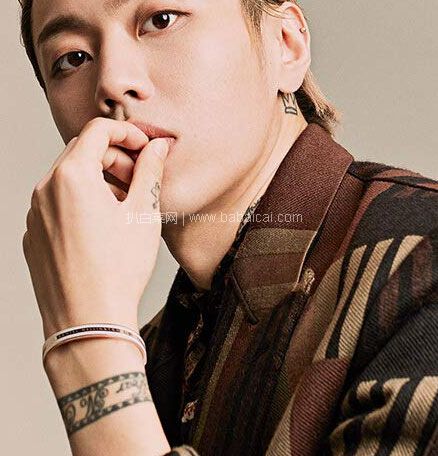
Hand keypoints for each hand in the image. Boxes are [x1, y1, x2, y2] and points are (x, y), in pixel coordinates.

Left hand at [22, 118, 170, 338]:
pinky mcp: (33, 236)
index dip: (128, 133)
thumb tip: (158, 146)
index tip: (146, 147)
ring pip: (68, 179)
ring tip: (124, 205)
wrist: (88, 322)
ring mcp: (34, 214)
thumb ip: (150, 171)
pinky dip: (80, 202)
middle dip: (115, 157)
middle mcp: (44, 189)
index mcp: (71, 176)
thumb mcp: (143, 214)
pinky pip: (56, 204)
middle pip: (82, 152)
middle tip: (140, 179)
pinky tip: (102, 227)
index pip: (98, 131)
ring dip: (98, 180)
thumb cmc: (119, 269)